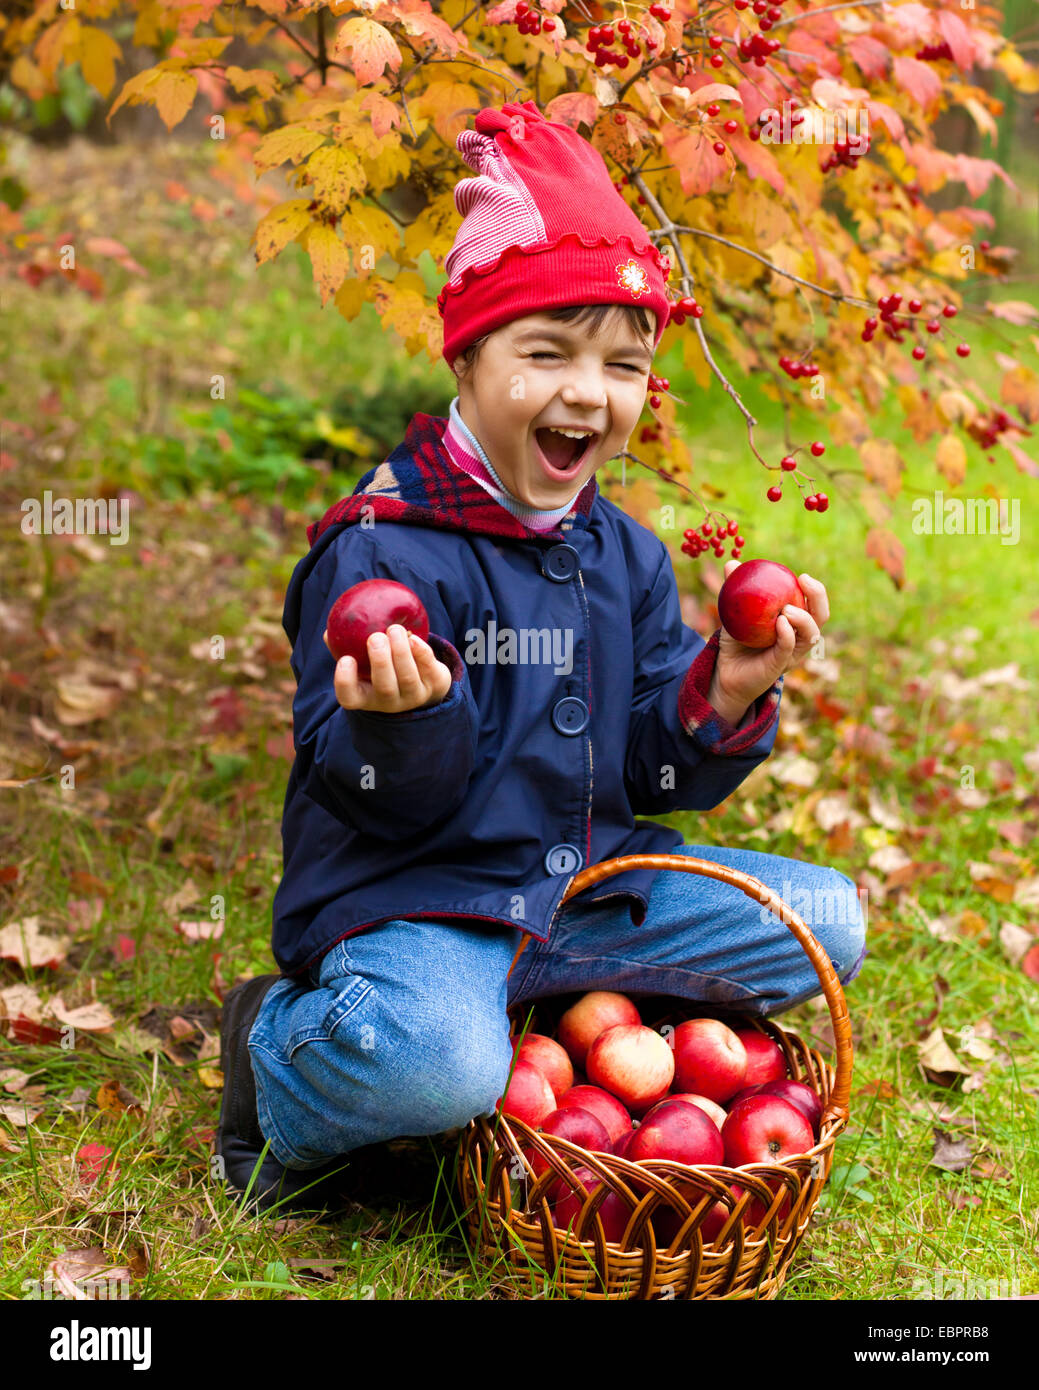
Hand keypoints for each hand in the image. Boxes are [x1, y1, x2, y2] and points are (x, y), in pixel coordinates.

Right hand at [323, 625, 452, 712]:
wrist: (422, 679)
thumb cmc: (383, 667)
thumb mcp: (363, 661)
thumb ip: (346, 647)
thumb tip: (329, 631)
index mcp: (366, 696)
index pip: (350, 698)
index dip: (345, 682)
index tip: (345, 659)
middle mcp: (390, 702)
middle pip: (384, 688)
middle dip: (380, 662)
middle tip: (375, 638)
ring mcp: (414, 696)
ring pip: (408, 678)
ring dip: (401, 652)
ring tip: (394, 629)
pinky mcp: (434, 685)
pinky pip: (428, 668)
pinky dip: (421, 652)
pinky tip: (414, 637)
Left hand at [714, 562, 829, 707]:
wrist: (724, 672)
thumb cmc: (736, 641)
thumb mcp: (735, 612)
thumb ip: (735, 589)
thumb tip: (732, 563)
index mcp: (795, 622)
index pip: (813, 604)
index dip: (814, 590)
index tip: (801, 576)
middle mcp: (798, 637)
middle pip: (820, 617)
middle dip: (818, 597)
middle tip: (804, 581)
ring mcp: (791, 653)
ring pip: (811, 634)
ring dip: (803, 618)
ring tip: (787, 609)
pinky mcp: (780, 665)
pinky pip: (789, 648)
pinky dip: (787, 634)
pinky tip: (780, 623)